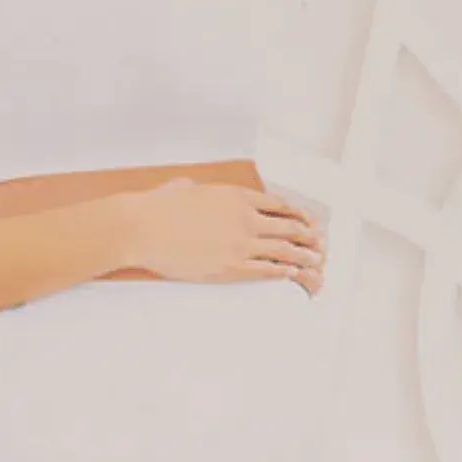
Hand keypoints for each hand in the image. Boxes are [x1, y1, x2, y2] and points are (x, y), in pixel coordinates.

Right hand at [120, 179, 325, 293]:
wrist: (141, 228)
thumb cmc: (158, 207)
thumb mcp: (184, 188)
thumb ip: (197, 189)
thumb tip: (189, 188)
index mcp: (237, 196)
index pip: (280, 205)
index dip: (299, 214)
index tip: (308, 221)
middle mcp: (244, 218)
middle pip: (288, 227)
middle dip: (308, 236)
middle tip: (320, 243)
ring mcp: (239, 244)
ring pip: (282, 250)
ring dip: (302, 256)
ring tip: (315, 261)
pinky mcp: (228, 267)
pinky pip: (264, 270)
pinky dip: (281, 271)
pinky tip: (291, 273)